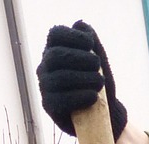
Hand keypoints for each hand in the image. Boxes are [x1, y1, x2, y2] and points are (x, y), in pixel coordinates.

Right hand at [37, 21, 127, 139]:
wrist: (103, 114)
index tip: (91, 44)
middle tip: (97, 64)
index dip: (73, 36)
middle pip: (56, 56)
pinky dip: (80, 96)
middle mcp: (45, 66)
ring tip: (100, 82)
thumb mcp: (98, 59)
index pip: (55, 35)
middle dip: (80, 58)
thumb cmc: (98, 82)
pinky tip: (93, 96)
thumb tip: (80, 25)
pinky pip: (61, 100)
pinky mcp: (49, 105)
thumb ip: (91, 41)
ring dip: (84, 78)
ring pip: (59, 78)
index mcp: (54, 49)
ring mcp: (45, 86)